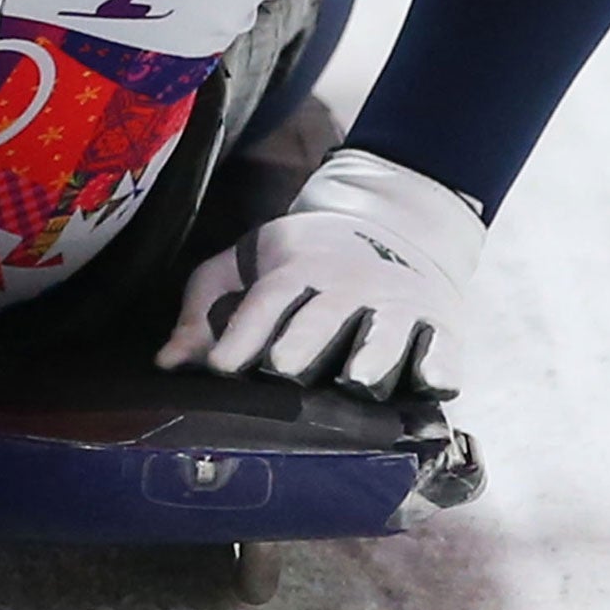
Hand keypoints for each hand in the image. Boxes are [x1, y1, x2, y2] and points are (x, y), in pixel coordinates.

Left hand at [156, 148, 484, 400]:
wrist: (395, 226)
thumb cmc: (303, 260)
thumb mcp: (246, 263)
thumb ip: (202, 310)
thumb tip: (166, 364)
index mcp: (296, 269)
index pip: (266, 302)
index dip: (243, 335)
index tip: (222, 369)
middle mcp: (349, 287)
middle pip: (324, 319)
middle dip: (305, 344)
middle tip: (285, 370)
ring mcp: (398, 307)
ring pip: (385, 339)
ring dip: (371, 360)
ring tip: (356, 383)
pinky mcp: (441, 327)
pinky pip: (443, 353)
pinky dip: (438, 368)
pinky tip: (428, 383)